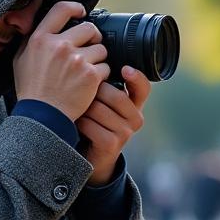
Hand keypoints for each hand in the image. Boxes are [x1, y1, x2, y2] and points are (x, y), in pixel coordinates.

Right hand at [13, 1, 109, 120]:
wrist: (42, 117)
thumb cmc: (31, 90)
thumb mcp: (20, 60)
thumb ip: (31, 40)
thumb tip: (40, 25)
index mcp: (41, 39)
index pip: (62, 9)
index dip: (75, 8)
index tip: (81, 12)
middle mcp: (59, 46)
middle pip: (89, 28)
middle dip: (92, 38)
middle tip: (89, 49)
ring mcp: (77, 60)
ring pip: (100, 48)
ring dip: (97, 58)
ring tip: (86, 71)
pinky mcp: (90, 75)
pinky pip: (106, 67)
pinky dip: (101, 76)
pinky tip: (90, 84)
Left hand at [78, 66, 151, 184]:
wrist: (92, 157)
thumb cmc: (95, 123)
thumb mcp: (104, 104)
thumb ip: (107, 87)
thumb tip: (96, 62)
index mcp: (135, 105)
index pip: (143, 88)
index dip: (136, 77)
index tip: (125, 69)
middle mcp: (135, 119)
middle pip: (116, 96)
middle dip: (95, 91)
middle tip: (80, 93)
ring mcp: (125, 133)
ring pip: (99, 109)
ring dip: (83, 107)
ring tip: (76, 108)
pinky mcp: (111, 145)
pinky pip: (91, 125)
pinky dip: (80, 122)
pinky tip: (76, 123)